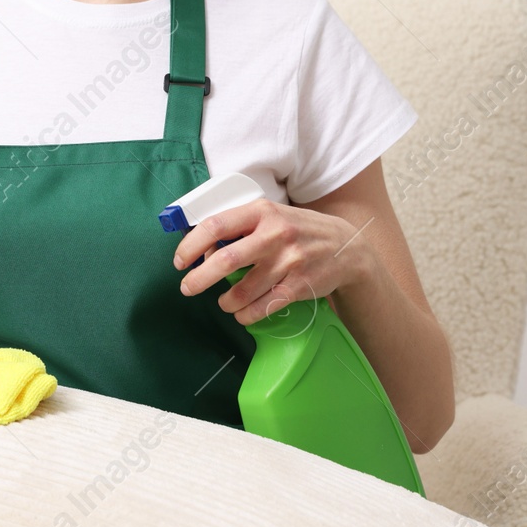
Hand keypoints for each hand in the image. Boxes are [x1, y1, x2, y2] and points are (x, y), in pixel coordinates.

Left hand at [172, 197, 371, 324]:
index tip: (179, 260)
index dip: (191, 245)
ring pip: (243, 290)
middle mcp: (275, 233)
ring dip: (226, 301)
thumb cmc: (299, 231)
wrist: (347, 247)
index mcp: (262, 212)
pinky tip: (242, 313)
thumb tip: (203, 250)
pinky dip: (246, 314)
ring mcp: (290, 260)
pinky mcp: (300, 285)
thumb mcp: (272, 216)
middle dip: (199, 279)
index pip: (216, 225)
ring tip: (224, 302)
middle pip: (225, 259)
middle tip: (187, 288)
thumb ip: (242, 228)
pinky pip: (263, 306)